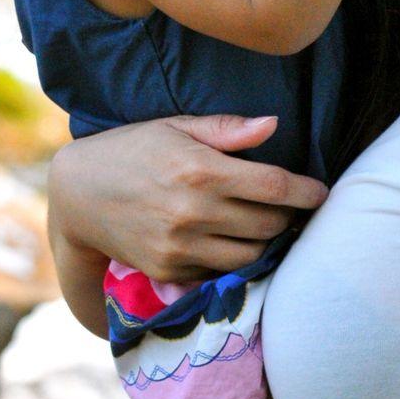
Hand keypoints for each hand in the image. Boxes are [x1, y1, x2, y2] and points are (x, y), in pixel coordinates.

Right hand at [46, 114, 326, 289]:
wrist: (77, 194)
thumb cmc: (132, 149)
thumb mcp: (175, 126)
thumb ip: (226, 129)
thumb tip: (273, 125)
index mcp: (200, 170)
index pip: (275, 187)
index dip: (307, 192)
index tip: (322, 192)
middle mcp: (193, 212)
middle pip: (269, 224)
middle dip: (287, 215)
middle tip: (290, 206)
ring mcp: (180, 246)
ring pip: (251, 255)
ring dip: (266, 242)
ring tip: (265, 226)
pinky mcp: (169, 271)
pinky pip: (220, 273)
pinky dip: (234, 260)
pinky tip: (232, 242)